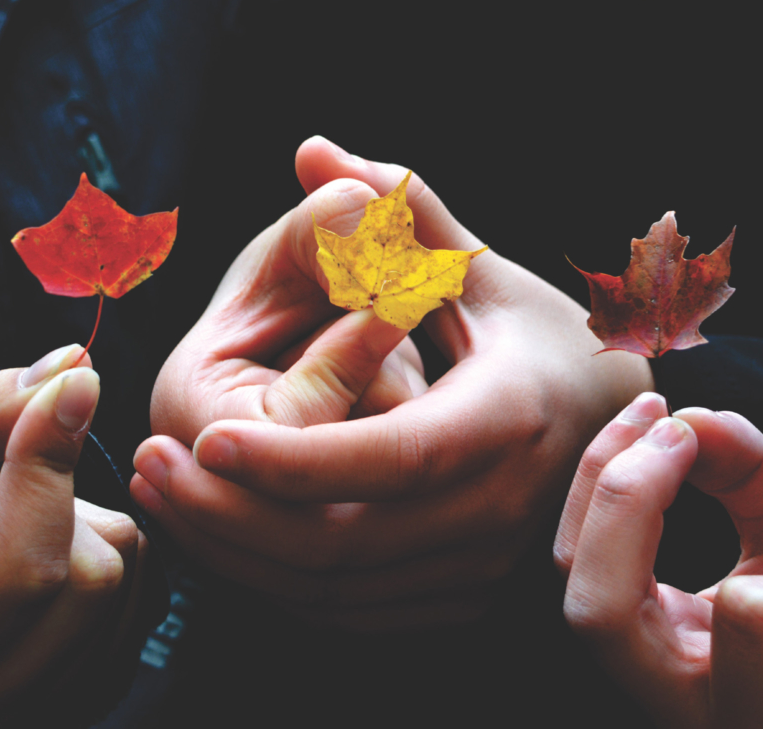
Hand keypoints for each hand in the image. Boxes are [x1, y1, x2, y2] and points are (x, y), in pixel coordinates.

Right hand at [0, 345, 146, 713]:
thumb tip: (76, 369)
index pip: (25, 566)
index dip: (49, 464)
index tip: (70, 385)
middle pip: (92, 572)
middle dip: (63, 507)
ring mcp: (47, 701)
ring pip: (126, 579)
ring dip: (87, 530)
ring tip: (13, 536)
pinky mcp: (96, 687)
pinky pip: (146, 595)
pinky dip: (109, 555)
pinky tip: (50, 557)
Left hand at [133, 137, 651, 629]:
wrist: (612, 427)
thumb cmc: (540, 338)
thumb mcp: (480, 271)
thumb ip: (400, 214)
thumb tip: (315, 152)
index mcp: (503, 420)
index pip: (387, 458)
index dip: (291, 459)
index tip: (200, 434)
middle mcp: (496, 511)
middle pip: (340, 543)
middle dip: (230, 512)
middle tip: (150, 464)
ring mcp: (478, 567)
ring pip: (332, 589)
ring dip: (234, 550)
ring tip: (163, 492)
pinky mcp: (457, 595)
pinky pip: (349, 610)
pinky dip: (274, 580)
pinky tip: (222, 530)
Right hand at [557, 393, 762, 728]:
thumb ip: (738, 460)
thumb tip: (692, 417)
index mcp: (645, 649)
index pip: (573, 570)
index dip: (604, 481)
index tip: (654, 409)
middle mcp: (671, 703)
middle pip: (598, 610)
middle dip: (638, 493)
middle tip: (683, 429)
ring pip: (748, 617)